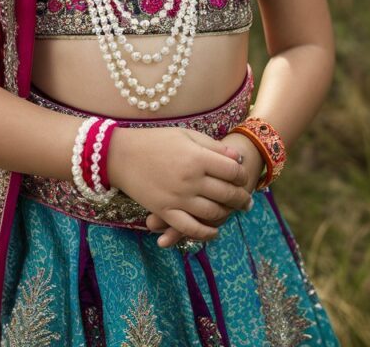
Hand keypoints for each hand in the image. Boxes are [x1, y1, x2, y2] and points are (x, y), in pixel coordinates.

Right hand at [108, 126, 251, 244]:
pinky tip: (214, 231)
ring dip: (227, 214)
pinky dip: (206, 233)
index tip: (243, 177)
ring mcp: (178, 198)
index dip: (242, 175)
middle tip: (247, 201)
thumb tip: (238, 159)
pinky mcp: (166, 211)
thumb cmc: (155, 140)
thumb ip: (213, 147)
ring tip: (233, 212)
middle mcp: (191, 179)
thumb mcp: (186, 135)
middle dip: (241, 198)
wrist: (122, 154)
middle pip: (226, 194)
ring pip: (213, 213)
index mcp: (197, 157)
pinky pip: (191, 229)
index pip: (232, 171)